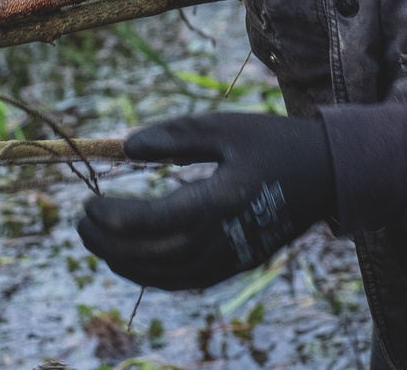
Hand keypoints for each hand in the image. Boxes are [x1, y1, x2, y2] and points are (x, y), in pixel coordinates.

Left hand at [78, 113, 336, 289]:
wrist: (325, 175)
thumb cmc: (272, 142)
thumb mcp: (225, 126)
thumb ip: (176, 136)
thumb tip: (127, 147)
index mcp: (225, 199)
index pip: (160, 220)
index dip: (118, 217)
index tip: (89, 202)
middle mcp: (227, 237)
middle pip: (156, 255)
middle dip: (111, 244)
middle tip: (81, 223)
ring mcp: (232, 257)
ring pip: (167, 275)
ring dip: (126, 262)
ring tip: (95, 240)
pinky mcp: (235, 264)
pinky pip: (184, 280)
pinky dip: (151, 274)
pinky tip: (130, 257)